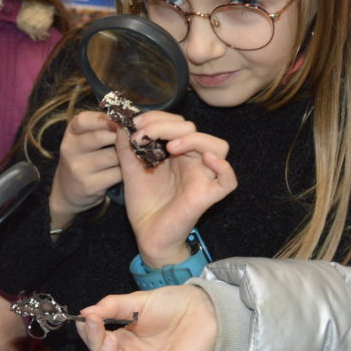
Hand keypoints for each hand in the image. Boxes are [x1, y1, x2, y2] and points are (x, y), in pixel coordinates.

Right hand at [49, 110, 122, 229]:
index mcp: (71, 133)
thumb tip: (131, 117)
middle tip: (135, 137)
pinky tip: (129, 169)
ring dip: (127, 155)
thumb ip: (103, 126)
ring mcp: (78, 169)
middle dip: (121, 136)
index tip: (122, 120)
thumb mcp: (85, 137)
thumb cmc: (85, 157)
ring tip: (133, 153)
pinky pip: (117, 174)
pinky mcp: (89, 186)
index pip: (84, 120)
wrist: (69, 189)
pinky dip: (127, 171)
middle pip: (101, 137)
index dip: (105, 119)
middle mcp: (70, 149)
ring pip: (113, 156)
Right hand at [76, 285, 217, 350]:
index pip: (96, 344)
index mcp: (121, 340)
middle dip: (96, 347)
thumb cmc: (173, 304)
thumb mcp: (137, 301)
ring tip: (110, 343)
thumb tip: (85, 314)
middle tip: (100, 328)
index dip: (89, 334)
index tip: (88, 319)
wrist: (206, 310)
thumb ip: (111, 307)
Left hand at [119, 111, 235, 267]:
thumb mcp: (130, 168)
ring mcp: (202, 177)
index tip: (136, 124)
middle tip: (143, 135)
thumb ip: (126, 146)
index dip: (158, 117)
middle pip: (193, 129)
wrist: (146, 234)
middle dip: (166, 125)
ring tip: (170, 146)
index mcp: (177, 151)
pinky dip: (223, 168)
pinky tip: (206, 160)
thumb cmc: (144, 202)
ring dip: (194, 139)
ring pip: (218, 146)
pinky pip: (228, 181)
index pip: (177, 122)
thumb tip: (122, 122)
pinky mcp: (207, 196)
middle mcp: (192, 160)